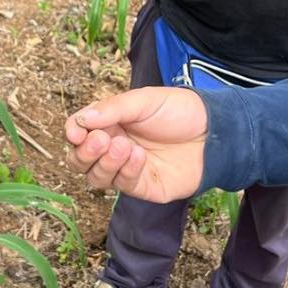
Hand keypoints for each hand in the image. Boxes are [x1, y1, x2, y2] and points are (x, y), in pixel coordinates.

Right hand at [65, 86, 207, 201]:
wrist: (214, 131)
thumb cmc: (179, 110)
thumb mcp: (144, 100)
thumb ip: (112, 109)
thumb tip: (80, 121)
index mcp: (110, 123)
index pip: (78, 132)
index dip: (73, 134)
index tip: (76, 132)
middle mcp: (113, 147)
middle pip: (81, 160)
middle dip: (84, 153)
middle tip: (100, 140)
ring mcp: (127, 169)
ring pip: (97, 177)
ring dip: (104, 164)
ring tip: (124, 146)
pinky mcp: (144, 187)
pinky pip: (124, 186)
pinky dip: (126, 172)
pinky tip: (139, 156)